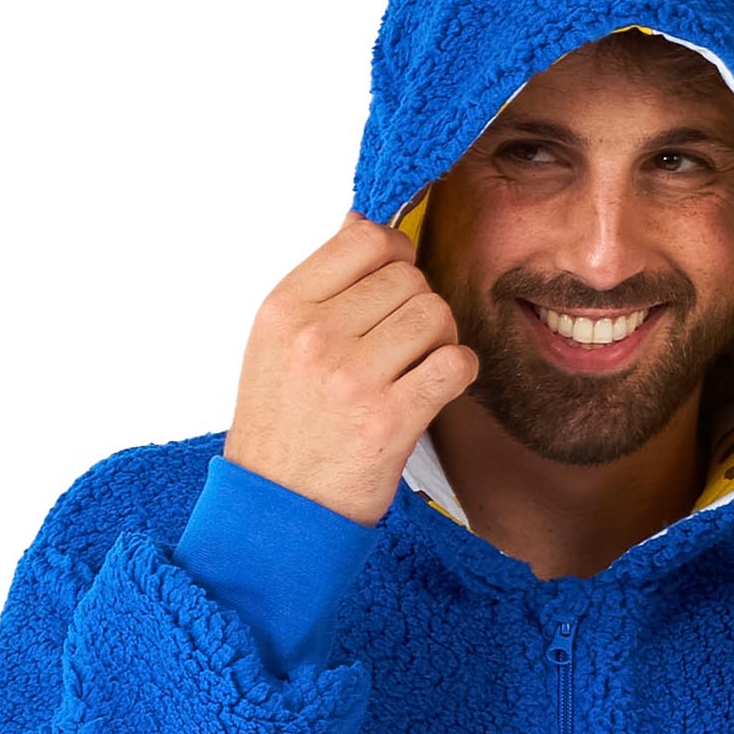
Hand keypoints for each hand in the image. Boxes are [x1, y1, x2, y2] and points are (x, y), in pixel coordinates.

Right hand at [223, 213, 478, 524]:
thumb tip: (364, 224)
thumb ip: (319, 287)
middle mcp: (317, 335)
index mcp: (284, 307)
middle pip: (409, 278)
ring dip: (440, 339)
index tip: (397, 282)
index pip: (365, 239)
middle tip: (405, 343)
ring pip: (437, 316)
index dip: (396, 254)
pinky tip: (437, 388)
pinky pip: (456, 365)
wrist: (277, 509)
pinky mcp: (391, 419)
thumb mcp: (274, 345)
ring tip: (418, 367)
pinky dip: (458, 373)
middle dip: (418, 305)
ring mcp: (354, 377)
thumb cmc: (282, 426)